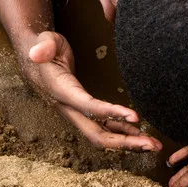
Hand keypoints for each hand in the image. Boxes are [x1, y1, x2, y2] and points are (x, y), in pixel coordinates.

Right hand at [24, 31, 161, 152]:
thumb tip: (36, 53)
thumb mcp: (44, 41)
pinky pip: (103, 126)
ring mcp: (75, 111)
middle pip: (97, 133)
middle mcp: (68, 107)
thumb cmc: (43, 46)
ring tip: (152, 145)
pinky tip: (138, 134)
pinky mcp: (82, 110)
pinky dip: (121, 132)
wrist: (35, 58)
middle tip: (151, 145)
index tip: (135, 117)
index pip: (88, 106)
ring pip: (102, 134)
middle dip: (124, 142)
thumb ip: (43, 47)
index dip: (110, 114)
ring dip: (127, 141)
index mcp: (60, 91)